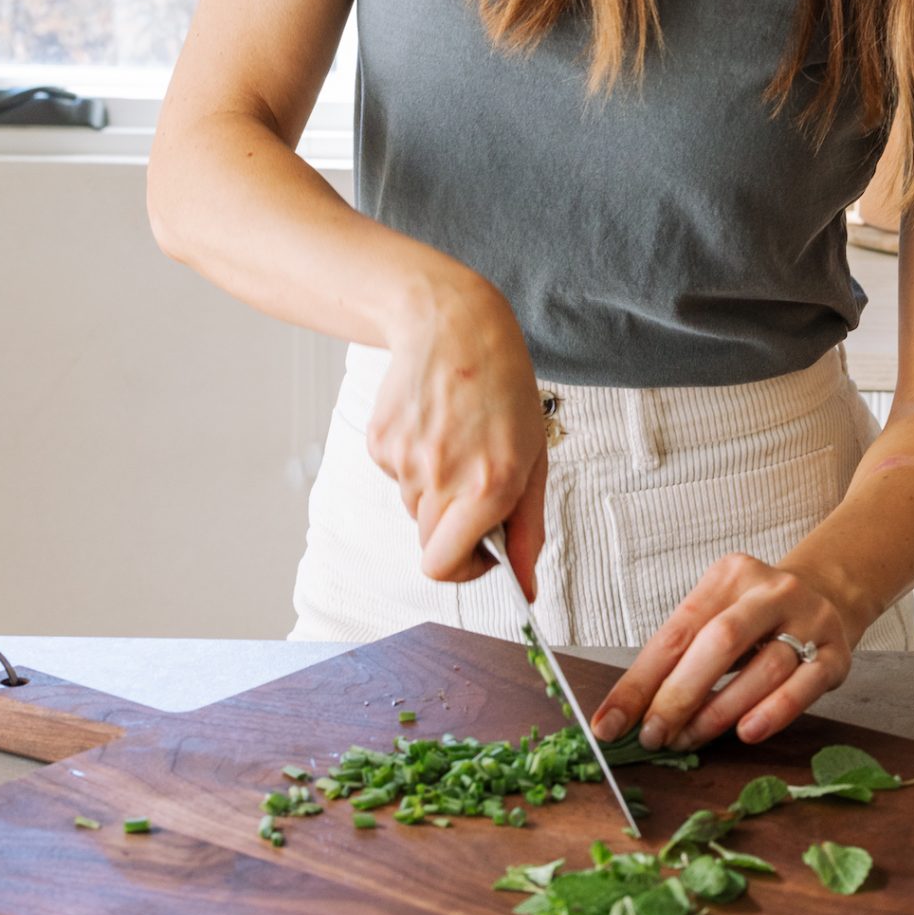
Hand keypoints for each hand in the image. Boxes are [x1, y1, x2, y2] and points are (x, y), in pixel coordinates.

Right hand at [367, 265, 547, 598]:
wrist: (452, 325)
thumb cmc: (503, 390)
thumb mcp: (534, 459)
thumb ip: (527, 530)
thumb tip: (528, 589)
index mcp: (488, 487)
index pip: (443, 566)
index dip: (463, 568)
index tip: (482, 552)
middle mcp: (442, 477)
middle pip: (428, 542)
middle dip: (451, 528)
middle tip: (474, 485)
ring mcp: (405, 459)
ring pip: (414, 505)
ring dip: (435, 488)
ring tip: (457, 439)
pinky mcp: (379, 442)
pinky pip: (397, 474)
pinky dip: (414, 461)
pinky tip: (433, 423)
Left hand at [589, 551, 862, 752]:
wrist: (830, 596)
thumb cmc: (755, 619)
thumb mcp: (715, 619)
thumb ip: (677, 659)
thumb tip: (626, 715)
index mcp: (728, 576)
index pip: (675, 632)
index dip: (639, 682)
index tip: (609, 724)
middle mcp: (770, 591)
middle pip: (719, 642)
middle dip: (679, 696)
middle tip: (654, 737)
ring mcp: (809, 619)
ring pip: (763, 667)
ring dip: (720, 711)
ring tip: (691, 739)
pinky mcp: (836, 653)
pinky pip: (804, 685)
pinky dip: (773, 711)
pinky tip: (746, 732)